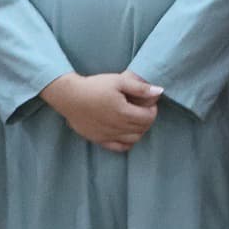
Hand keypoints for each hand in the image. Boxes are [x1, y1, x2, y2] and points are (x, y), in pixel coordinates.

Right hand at [43, 71, 160, 152]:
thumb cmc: (94, 86)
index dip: (152, 110)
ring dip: (139, 130)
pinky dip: (127, 142)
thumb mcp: (118, 81)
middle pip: (142, 128)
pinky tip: (125, 132)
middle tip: (142, 109)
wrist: (69, 96)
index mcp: (124, 112)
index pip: (148, 117)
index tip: (148, 103)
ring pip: (134, 139)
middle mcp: (118, 127)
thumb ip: (140, 88)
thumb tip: (159, 91)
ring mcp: (108, 135)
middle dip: (147, 119)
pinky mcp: (100, 140)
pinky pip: (120, 147)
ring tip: (134, 119)